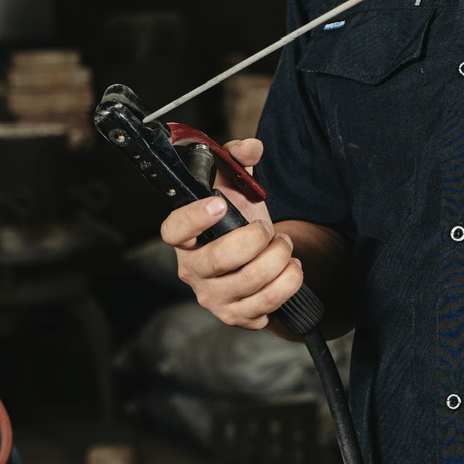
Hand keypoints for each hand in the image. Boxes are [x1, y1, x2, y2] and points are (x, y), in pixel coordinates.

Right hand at [158, 137, 303, 329]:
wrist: (257, 255)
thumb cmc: (239, 217)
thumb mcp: (236, 184)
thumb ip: (238, 157)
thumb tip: (251, 148)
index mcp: (184, 235)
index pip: (174, 229)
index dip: (194, 218)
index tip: (220, 203)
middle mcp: (192, 269)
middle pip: (219, 259)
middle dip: (256, 238)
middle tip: (269, 229)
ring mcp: (213, 296)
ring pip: (249, 282)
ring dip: (279, 258)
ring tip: (285, 245)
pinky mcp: (236, 316)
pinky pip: (267, 306)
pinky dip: (288, 283)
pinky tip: (290, 269)